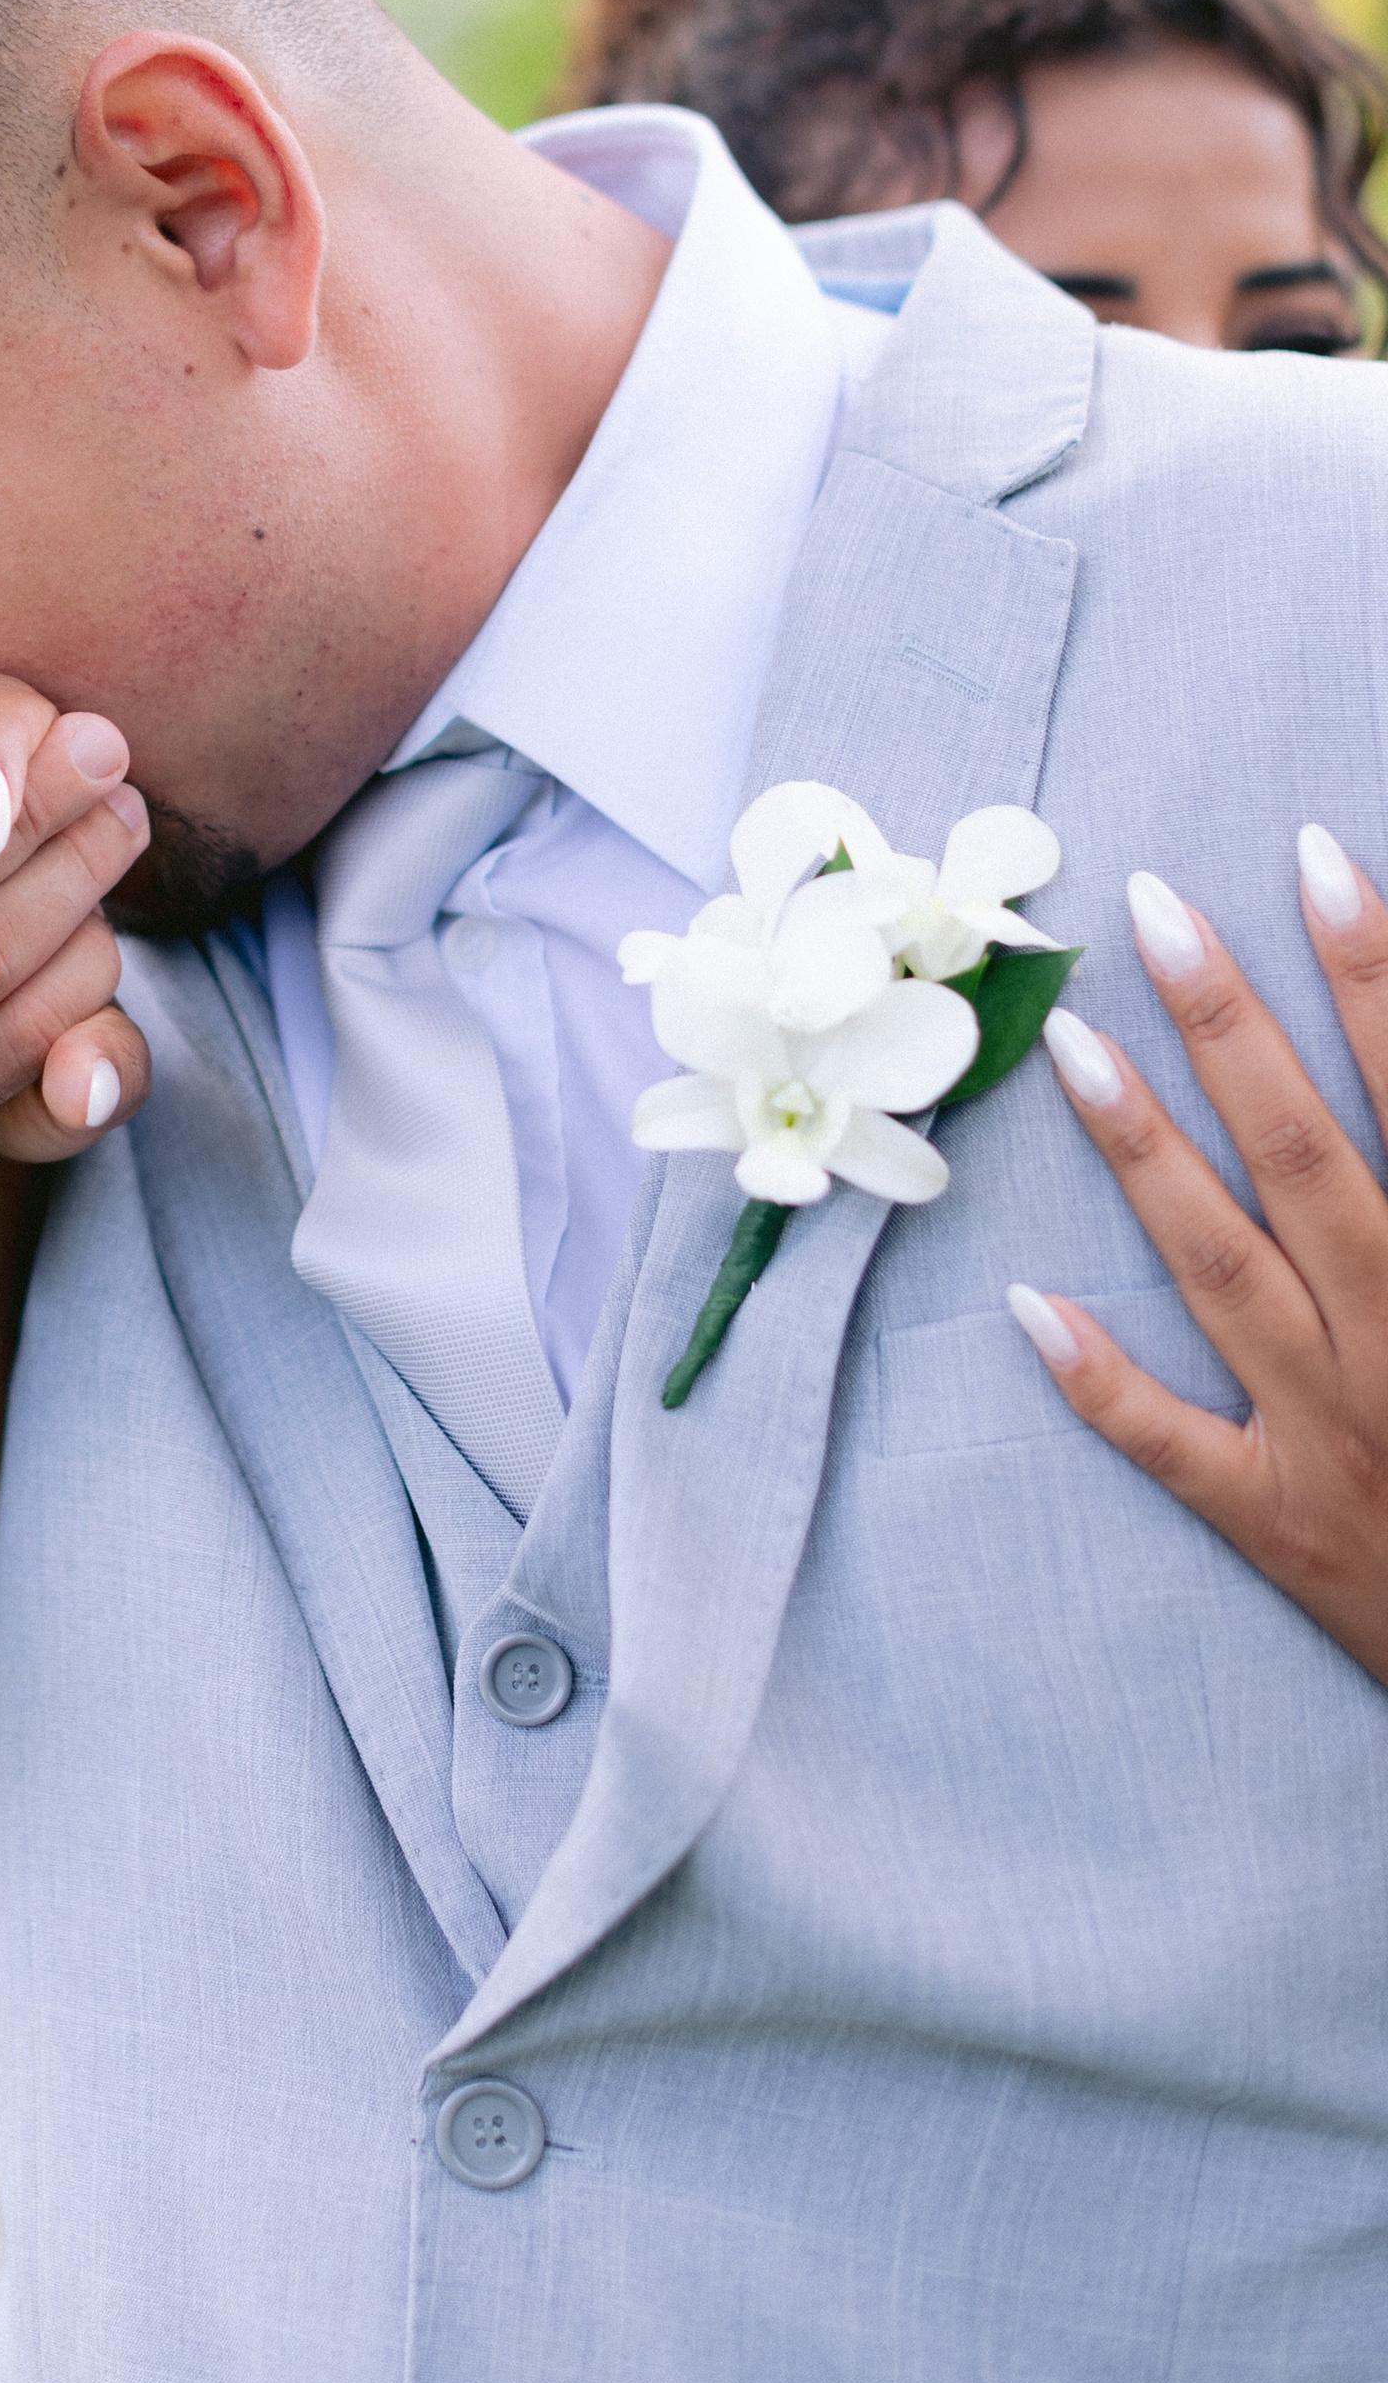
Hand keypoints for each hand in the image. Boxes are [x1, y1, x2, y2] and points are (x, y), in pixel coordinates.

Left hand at [1019, 827, 1387, 1690]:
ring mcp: (1335, 1433)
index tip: (1318, 859)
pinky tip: (1030, 1305)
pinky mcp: (1283, 1523)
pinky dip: (1101, 1380)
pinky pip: (1176, 1445)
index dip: (1376, 975)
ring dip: (1145, 1151)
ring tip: (1073, 1039)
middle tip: (1156, 905)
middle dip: (1231, 1023)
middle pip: (1307, 1156)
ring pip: (1224, 1270)